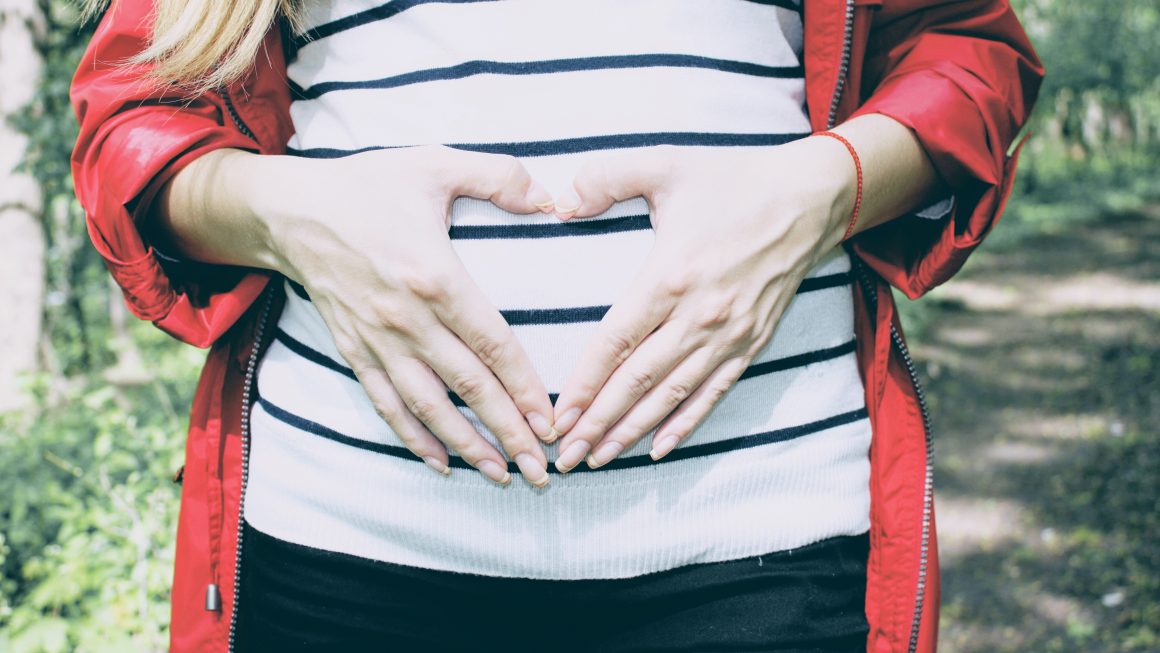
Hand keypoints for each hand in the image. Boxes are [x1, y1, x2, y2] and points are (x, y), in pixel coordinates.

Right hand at [255, 146, 558, 486]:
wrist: (291, 211)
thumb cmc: (369, 187)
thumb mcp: (435, 164)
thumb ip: (499, 176)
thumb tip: (552, 197)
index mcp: (435, 277)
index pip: (492, 343)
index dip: (523, 386)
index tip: (551, 420)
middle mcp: (407, 320)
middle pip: (468, 387)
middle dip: (507, 432)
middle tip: (541, 470)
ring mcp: (378, 341)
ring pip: (428, 406)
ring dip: (466, 446)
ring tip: (501, 476)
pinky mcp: (355, 352)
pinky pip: (387, 404)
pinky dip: (412, 438)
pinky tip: (440, 464)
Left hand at [549, 139, 856, 471]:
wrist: (811, 198)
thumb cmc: (733, 181)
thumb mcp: (666, 164)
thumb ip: (607, 178)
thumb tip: (558, 202)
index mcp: (671, 276)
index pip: (616, 342)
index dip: (585, 383)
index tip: (558, 415)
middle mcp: (699, 315)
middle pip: (638, 380)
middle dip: (599, 422)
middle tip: (565, 455)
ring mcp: (729, 335)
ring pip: (672, 395)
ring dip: (633, 431)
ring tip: (599, 458)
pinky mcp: (752, 343)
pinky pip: (713, 393)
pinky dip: (685, 424)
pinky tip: (659, 449)